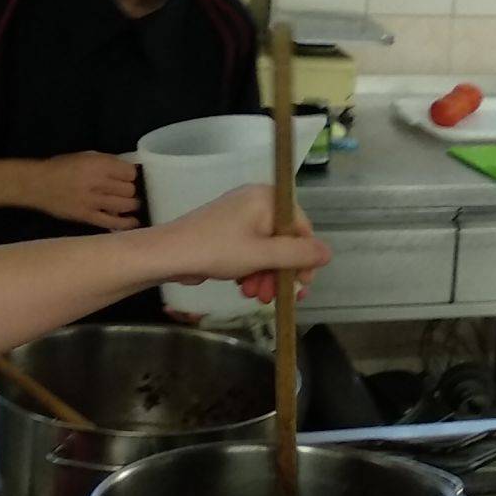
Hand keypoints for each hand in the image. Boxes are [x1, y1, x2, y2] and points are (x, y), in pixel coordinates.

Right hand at [20, 152, 141, 230]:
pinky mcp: (87, 217)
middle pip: (129, 189)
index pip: (129, 172)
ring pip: (125, 205)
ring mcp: (93, 202)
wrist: (37, 184)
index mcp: (98, 164)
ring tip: (130, 204)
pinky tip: (134, 223)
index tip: (126, 177)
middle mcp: (98, 182)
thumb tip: (126, 172)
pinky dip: (126, 223)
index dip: (130, 175)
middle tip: (125, 191)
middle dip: (130, 190)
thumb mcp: (85, 156)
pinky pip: (112, 222)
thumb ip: (106, 162)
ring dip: (131, 205)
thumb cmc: (61, 167)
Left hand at [156, 184, 331, 302]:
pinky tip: (244, 287)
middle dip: (281, 272)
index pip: (301, 227)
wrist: (167, 254)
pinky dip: (252, 269)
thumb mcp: (262, 255)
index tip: (301, 286)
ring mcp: (240, 216)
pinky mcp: (227, 231)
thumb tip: (328, 253)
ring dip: (266, 275)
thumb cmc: (216, 250)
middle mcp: (256, 202)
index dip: (304, 258)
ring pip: (267, 249)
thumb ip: (298, 255)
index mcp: (267, 198)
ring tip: (256, 296)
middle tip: (275, 297)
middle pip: (284, 240)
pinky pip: (251, 250)